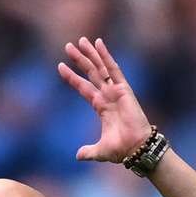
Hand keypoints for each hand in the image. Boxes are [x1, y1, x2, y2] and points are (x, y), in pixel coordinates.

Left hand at [58, 37, 151, 162]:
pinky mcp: (123, 89)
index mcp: (101, 106)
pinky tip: (99, 43)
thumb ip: (88, 151)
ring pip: (99, 67)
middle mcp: (107, 95)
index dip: (72, 77)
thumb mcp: (99, 151)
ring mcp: (115, 90)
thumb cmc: (121, 149)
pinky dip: (106, 55)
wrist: (136, 148)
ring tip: (80, 40)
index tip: (60, 66)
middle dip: (79, 59)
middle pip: (90, 72)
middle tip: (68, 46)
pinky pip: (113, 68)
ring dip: (90, 54)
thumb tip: (78, 156)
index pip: (83, 87)